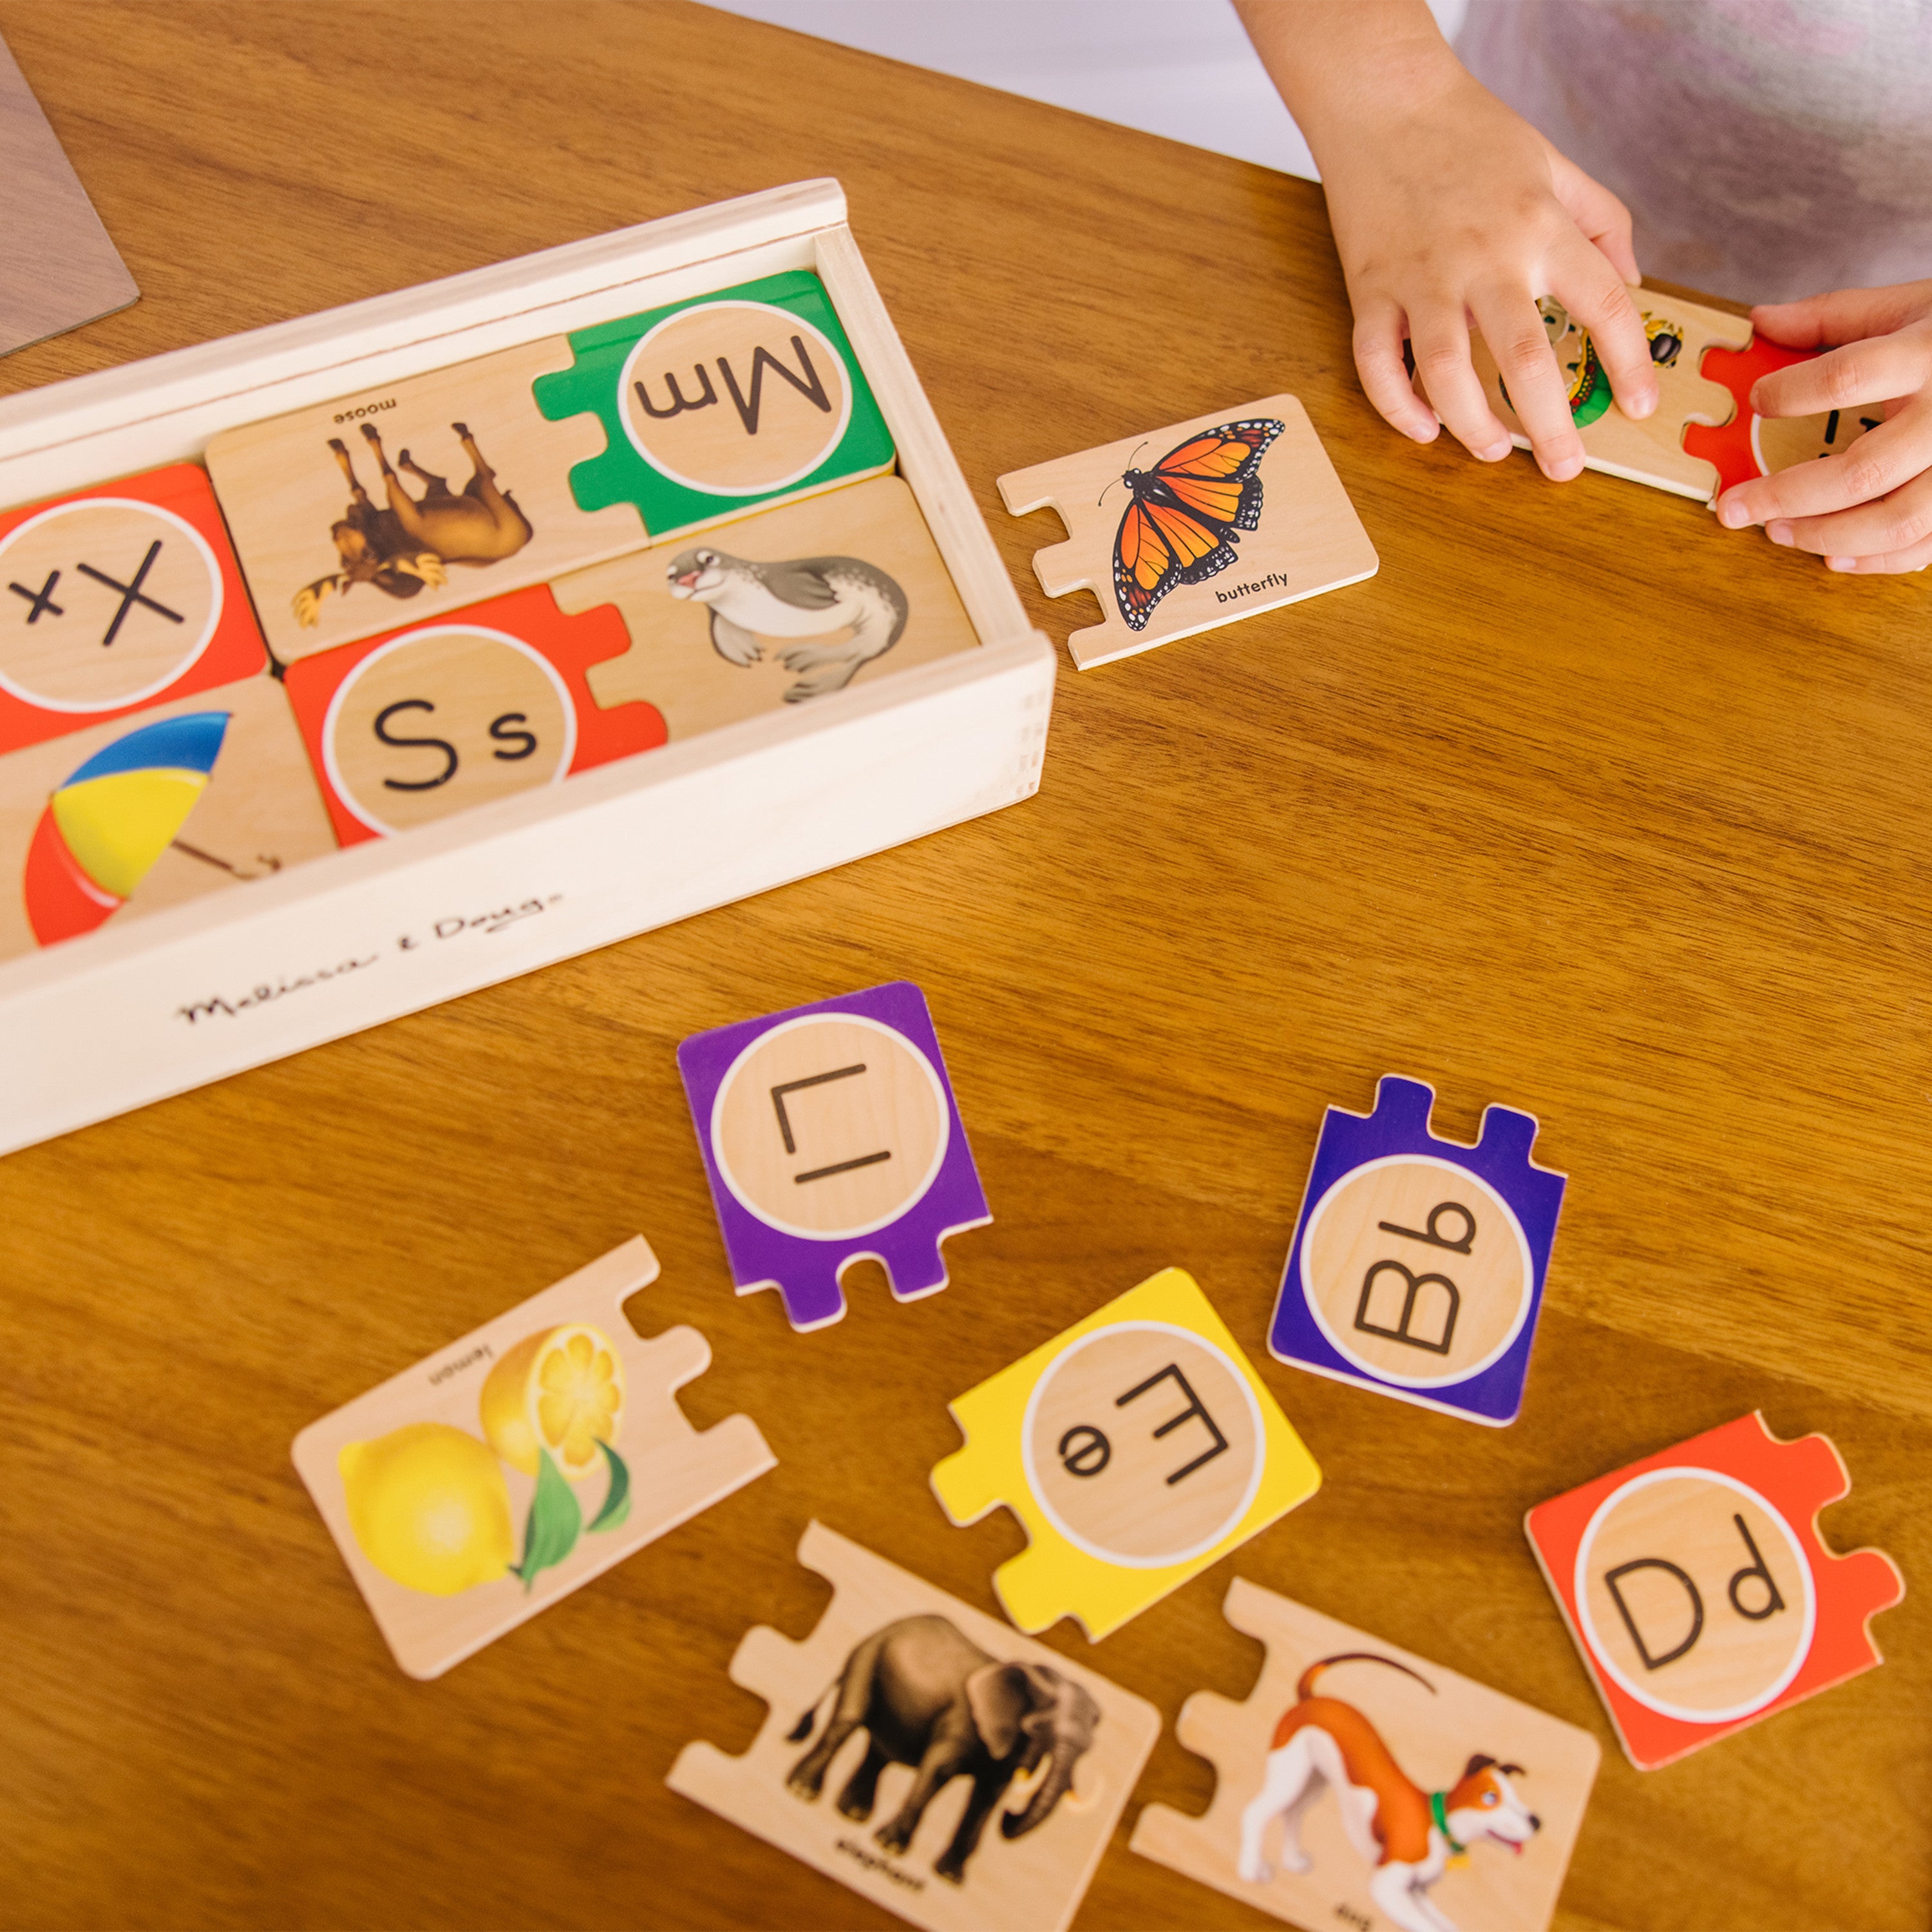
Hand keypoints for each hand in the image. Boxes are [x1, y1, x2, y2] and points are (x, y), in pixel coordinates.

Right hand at [1234, 0, 1659, 478]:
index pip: (1604, 303)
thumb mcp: (1554, 164)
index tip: (1640, 406)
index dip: (1628, 363)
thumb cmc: (1470, 133)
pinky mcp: (1371, 291)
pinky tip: (1422, 426)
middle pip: (1524, 361)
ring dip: (1471, 427)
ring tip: (1490, 449)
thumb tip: (1630, 282)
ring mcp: (1421, 280)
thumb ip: (1603, 220)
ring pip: (1446, 376)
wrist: (1385, 103)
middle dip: (1549, 427)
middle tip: (1564, 467)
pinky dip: (1397, 406)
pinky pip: (1377, 365)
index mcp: (1539, 227)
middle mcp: (1484, 259)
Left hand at [1714, 282, 1931, 572]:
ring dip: (1825, 534)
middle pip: (1861, 470)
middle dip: (1785, 496)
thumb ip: (1833, 317)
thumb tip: (1762, 320)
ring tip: (1777, 531)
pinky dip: (1877, 559)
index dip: (1792, 393)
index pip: (1848, 376)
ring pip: (1894, 519)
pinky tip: (1834, 555)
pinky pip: (1926, 545)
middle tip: (1736, 507)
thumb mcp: (1910, 306)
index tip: (1758, 398)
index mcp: (1927, 354)